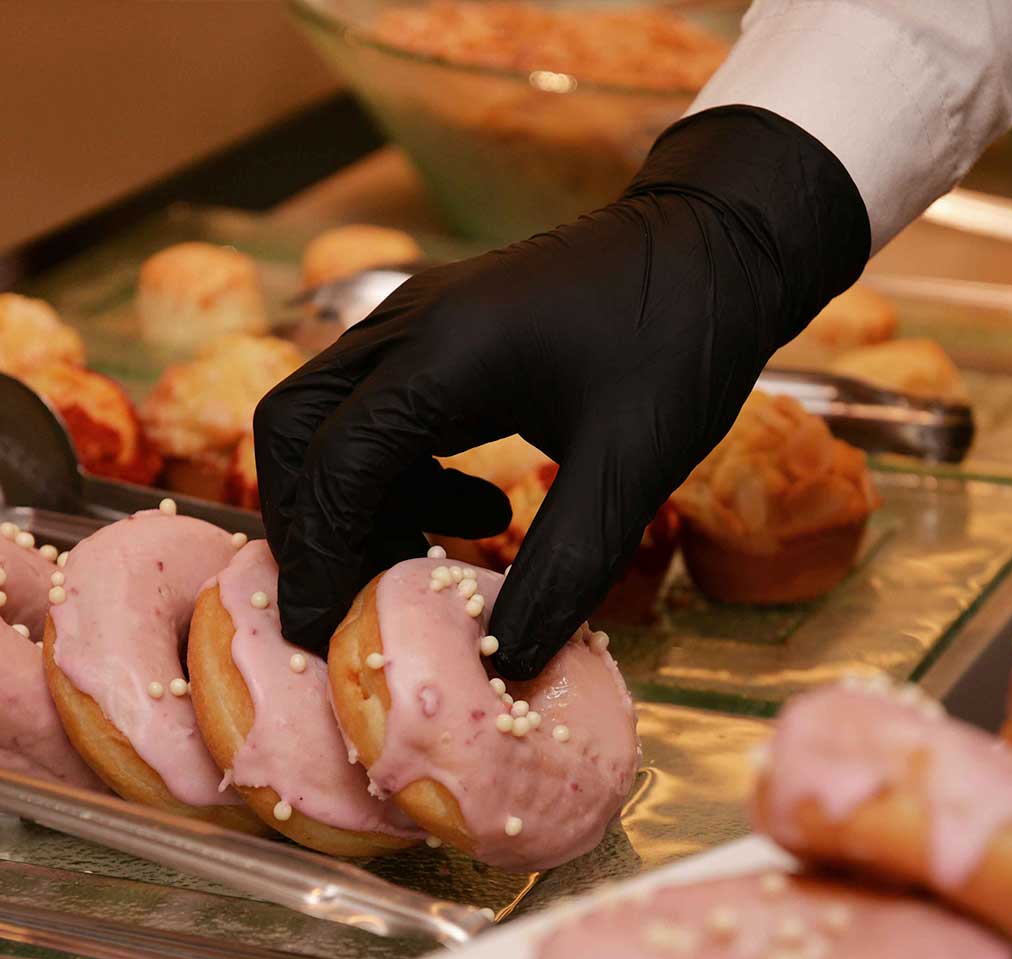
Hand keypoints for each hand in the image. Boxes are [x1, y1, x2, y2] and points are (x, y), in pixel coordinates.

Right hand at [254, 106, 869, 677]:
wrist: (719, 243)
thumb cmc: (683, 340)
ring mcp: (417, 320)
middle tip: (353, 598)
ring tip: (425, 560)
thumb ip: (565, 569)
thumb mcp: (634, 468)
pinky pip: (376, 408)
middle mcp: (407, 327)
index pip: (333, 466)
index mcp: (441, 356)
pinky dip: (399, 474)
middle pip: (293, 430)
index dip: (318, 559)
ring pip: (328, 418)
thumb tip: (505, 662)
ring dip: (357, 501)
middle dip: (310, 524)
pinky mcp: (439, 331)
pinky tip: (479, 511)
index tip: (319, 632)